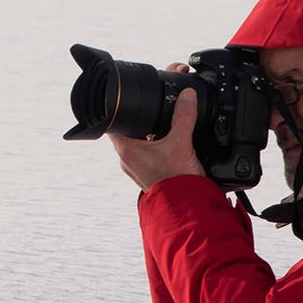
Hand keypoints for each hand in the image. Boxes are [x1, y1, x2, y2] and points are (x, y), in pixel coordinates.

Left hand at [110, 62, 206, 191]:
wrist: (187, 206)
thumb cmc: (177, 181)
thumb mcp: (181, 142)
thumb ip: (184, 116)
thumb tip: (187, 95)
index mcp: (126, 149)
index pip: (114, 122)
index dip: (122, 109)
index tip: (133, 100)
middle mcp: (127, 159)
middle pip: (129, 130)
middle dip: (142, 119)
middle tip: (155, 109)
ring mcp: (138, 168)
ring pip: (139, 142)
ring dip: (151, 133)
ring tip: (165, 127)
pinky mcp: (150, 173)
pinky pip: (149, 153)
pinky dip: (158, 145)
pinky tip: (171, 143)